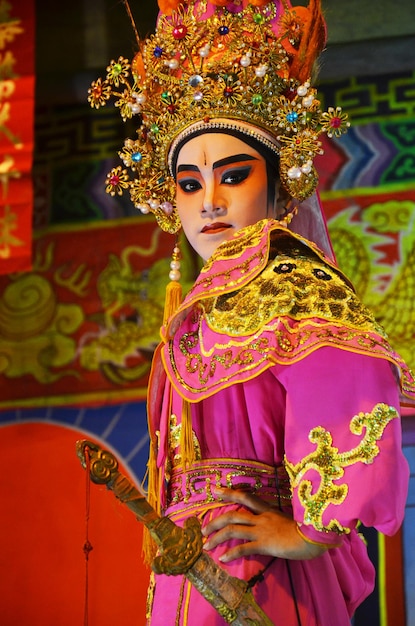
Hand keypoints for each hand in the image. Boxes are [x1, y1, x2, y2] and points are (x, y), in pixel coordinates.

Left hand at [202, 487, 326, 562]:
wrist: (315, 538)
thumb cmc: (306, 530)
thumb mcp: (289, 521)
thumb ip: (277, 521)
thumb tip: (272, 525)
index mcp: (268, 510)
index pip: (245, 496)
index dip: (229, 492)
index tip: (214, 490)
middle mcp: (262, 517)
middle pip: (233, 514)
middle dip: (215, 520)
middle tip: (202, 528)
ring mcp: (262, 530)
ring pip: (233, 529)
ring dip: (217, 536)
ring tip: (206, 545)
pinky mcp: (265, 544)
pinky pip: (244, 548)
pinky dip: (232, 553)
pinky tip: (223, 559)